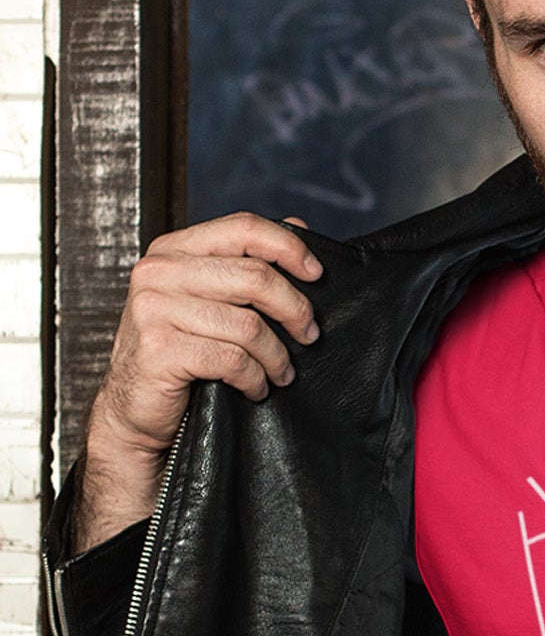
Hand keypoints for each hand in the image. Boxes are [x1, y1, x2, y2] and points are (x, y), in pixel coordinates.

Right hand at [75, 213, 322, 552]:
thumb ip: (244, 264)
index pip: (244, 228)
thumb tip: (299, 226)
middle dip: (295, 310)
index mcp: (174, 249)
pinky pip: (232, 359)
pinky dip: (255, 378)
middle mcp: (158, 272)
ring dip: (277, 356)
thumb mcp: (207, 299)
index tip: (318, 275)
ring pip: (249, 325)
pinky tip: (256, 387)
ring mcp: (153, 309)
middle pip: (255, 277)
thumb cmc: (179, 351)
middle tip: (309, 335)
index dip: (290, 247)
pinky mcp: (158, 350)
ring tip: (282, 372)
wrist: (135, 409)